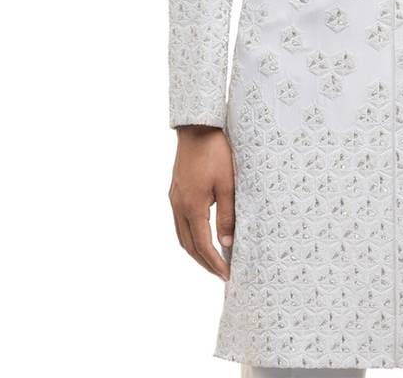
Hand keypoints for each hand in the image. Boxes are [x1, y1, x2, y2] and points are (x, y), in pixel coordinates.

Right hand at [169, 125, 234, 280]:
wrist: (197, 128)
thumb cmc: (215, 152)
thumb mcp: (228, 184)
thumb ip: (227, 214)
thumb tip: (227, 242)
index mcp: (192, 206)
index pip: (203, 245)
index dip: (215, 262)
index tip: (227, 274)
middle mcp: (179, 206)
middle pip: (188, 245)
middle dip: (205, 262)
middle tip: (221, 273)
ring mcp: (175, 199)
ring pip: (182, 235)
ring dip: (196, 251)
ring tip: (213, 260)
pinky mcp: (176, 192)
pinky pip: (180, 223)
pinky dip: (191, 236)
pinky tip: (202, 236)